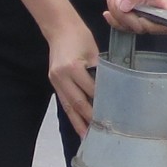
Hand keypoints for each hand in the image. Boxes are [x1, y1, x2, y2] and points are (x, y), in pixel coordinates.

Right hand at [47, 13, 99, 136]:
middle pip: (77, 103)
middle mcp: (61, 76)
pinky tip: (78, 125)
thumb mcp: (93, 52)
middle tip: (101, 135)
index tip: (112, 117)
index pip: (90, 90)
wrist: (59, 28)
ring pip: (68, 106)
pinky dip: (71, 115)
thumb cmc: (80, 36)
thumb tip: (111, 91)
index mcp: (72, 67)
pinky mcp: (53, 82)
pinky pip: (64, 102)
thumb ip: (100, 71)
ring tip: (86, 138)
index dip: (101, 104)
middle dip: (89, 120)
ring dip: (78, 123)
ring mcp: (55, 81)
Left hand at [105, 0, 166, 35]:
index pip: (155, 25)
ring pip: (132, 26)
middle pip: (140, 26)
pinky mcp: (143, 15)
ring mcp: (151, 16)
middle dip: (122, 15)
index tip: (124, 9)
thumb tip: (125, 7)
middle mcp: (161, 16)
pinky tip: (108, 9)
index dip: (138, 22)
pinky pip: (129, 22)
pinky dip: (117, 17)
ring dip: (116, 16)